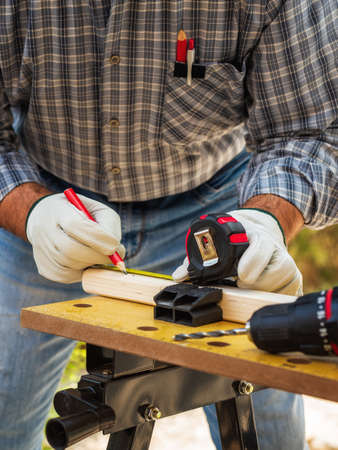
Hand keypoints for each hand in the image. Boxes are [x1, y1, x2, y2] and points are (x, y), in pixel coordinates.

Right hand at [26, 193, 124, 282]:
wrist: (46, 218)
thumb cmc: (81, 214)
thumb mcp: (97, 210)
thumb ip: (108, 226)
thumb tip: (117, 252)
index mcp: (57, 210)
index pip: (76, 225)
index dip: (99, 238)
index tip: (116, 245)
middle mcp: (44, 230)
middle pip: (71, 250)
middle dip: (98, 256)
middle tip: (114, 258)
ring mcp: (41, 250)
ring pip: (71, 266)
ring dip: (92, 264)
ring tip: (98, 255)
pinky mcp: (44, 268)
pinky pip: (68, 276)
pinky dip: (83, 272)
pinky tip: (86, 261)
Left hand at [172, 209, 301, 295]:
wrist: (260, 230)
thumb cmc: (234, 237)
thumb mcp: (216, 239)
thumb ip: (196, 258)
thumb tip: (178, 276)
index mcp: (256, 235)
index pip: (262, 248)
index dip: (251, 264)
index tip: (240, 275)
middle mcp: (276, 248)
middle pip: (272, 274)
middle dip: (251, 283)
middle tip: (238, 281)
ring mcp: (287, 263)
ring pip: (280, 286)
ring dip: (260, 290)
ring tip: (247, 284)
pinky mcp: (295, 278)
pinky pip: (289, 294)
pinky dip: (272, 296)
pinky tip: (260, 290)